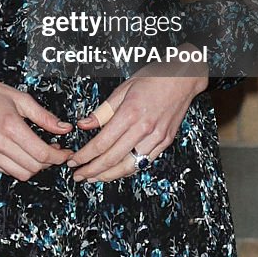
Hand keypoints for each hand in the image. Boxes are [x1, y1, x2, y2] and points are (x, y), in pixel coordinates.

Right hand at [0, 64, 73, 180]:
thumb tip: (65, 128)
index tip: (65, 153)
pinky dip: (17, 166)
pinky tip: (21, 153)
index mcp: (10, 126)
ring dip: (34, 168)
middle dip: (49, 162)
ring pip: (20, 174)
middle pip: (33, 167)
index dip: (59, 156)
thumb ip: (44, 117)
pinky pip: (5, 171)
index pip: (42, 154)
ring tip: (39, 153)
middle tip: (55, 151)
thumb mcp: (20, 98)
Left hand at [67, 48, 208, 181]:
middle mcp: (143, 129)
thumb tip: (83, 125)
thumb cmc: (154, 78)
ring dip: (108, 175)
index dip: (85, 156)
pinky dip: (128, 170)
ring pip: (128, 166)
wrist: (184, 78)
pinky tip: (116, 171)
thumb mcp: (124, 88)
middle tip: (78, 176)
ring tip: (94, 178)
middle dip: (92, 171)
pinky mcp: (165, 141)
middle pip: (112, 158)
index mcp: (130, 113)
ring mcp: (156, 137)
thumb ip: (103, 110)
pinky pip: (144, 162)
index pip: (102, 143)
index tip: (73, 161)